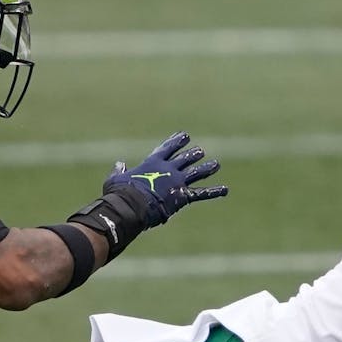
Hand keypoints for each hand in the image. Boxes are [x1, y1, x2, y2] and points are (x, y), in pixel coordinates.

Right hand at [103, 131, 227, 226]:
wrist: (132, 205)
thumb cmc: (121, 193)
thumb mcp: (116, 179)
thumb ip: (119, 171)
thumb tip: (119, 164)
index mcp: (153, 162)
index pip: (167, 148)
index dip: (176, 141)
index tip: (184, 135)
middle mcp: (169, 169)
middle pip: (184, 159)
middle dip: (193, 154)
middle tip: (200, 151)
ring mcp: (178, 181)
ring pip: (196, 172)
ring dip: (207, 168)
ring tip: (216, 165)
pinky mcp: (183, 195)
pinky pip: (201, 193)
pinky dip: (214, 192)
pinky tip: (225, 190)